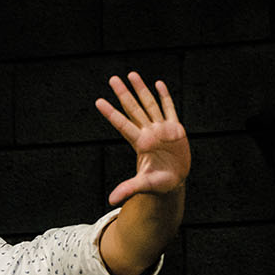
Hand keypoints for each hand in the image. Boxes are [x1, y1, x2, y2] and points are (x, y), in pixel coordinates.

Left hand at [96, 73, 190, 204]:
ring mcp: (161, 129)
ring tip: (132, 74)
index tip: (98, 101)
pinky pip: (169, 109)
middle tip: (113, 79)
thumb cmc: (158, 184)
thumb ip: (128, 189)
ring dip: (141, 90)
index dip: (111, 113)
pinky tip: (158, 84)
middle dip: (124, 94)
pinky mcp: (175, 129)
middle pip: (134, 109)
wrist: (174, 181)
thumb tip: (111, 200)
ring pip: (150, 104)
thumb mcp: (144, 185)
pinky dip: (165, 97)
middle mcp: (149, 133)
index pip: (123, 124)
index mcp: (140, 144)